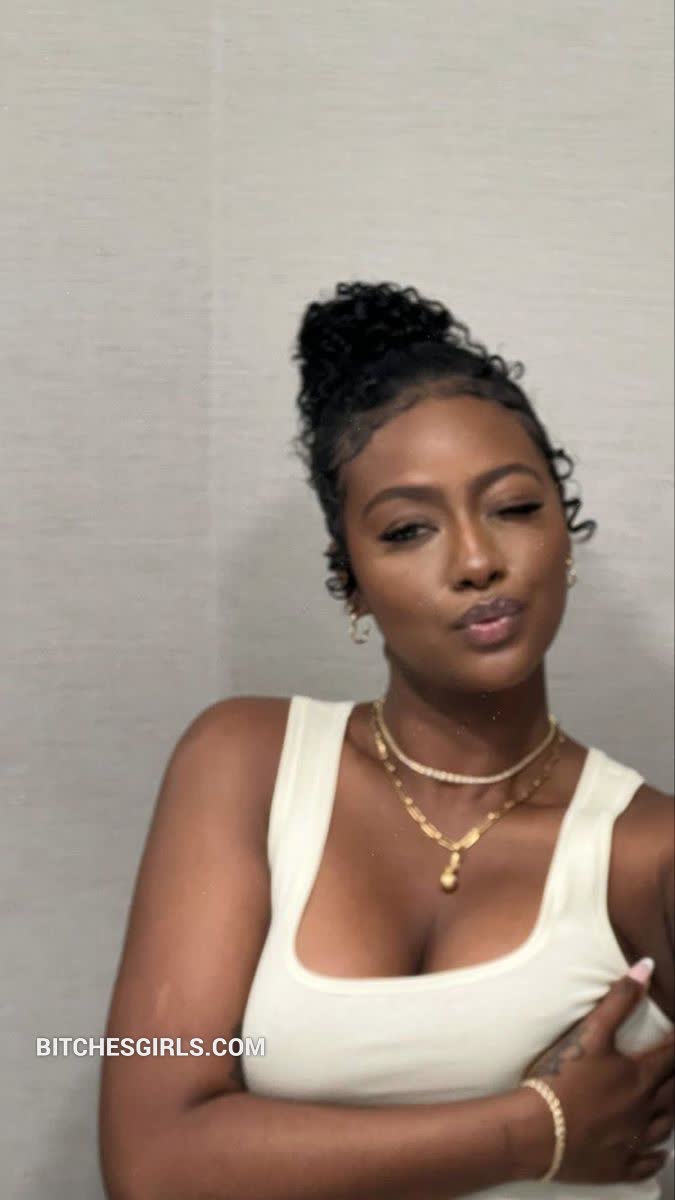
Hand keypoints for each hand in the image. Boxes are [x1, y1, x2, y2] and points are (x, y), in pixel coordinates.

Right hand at [521, 965, 673, 1183]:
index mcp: (639, 1077)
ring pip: (666, 1127)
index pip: (672, 1054)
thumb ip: (620, 1000)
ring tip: (670, 1103)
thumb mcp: (590, 1033)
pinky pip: (648, 1162)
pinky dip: (656, 1155)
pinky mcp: (620, 1166)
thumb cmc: (562, 1077)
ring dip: (670, 1112)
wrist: (536, 1131)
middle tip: (673, 1068)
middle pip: (674, 1092)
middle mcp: (644, 1109)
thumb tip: (647, 966)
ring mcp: (634, 1140)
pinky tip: (658, 1152)